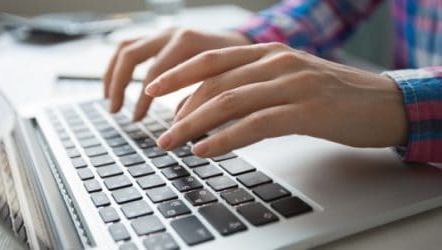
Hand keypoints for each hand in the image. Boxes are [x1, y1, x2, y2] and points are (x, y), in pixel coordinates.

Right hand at [103, 28, 250, 119]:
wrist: (245, 42)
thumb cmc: (239, 66)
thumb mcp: (225, 83)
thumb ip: (201, 100)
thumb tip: (177, 126)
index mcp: (188, 42)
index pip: (155, 72)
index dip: (143, 99)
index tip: (138, 119)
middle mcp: (172, 33)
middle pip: (132, 55)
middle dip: (120, 84)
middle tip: (116, 111)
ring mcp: (164, 33)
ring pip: (126, 48)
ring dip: (113, 74)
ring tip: (110, 100)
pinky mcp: (160, 37)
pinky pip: (130, 47)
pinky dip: (119, 67)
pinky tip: (118, 87)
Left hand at [144, 43, 407, 156]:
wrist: (382, 102)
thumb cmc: (331, 95)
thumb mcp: (287, 81)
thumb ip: (252, 87)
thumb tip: (210, 108)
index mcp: (268, 52)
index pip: (212, 58)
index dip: (178, 74)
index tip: (153, 90)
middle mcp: (276, 62)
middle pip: (214, 82)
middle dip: (180, 109)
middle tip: (161, 133)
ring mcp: (291, 84)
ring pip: (228, 101)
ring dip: (194, 125)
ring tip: (173, 143)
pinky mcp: (306, 111)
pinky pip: (254, 124)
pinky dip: (224, 138)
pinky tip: (205, 150)